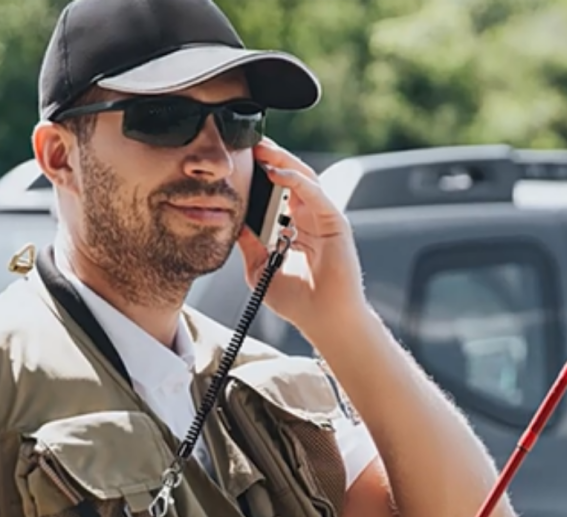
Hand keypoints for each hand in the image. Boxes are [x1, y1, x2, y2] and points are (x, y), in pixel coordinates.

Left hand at [237, 138, 366, 339]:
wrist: (323, 321)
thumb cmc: (298, 302)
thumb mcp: (261, 269)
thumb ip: (249, 245)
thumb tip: (231, 223)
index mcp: (295, 228)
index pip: (278, 192)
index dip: (261, 176)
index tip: (240, 162)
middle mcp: (310, 220)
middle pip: (291, 179)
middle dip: (271, 159)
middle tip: (249, 145)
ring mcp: (324, 219)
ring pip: (304, 179)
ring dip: (282, 161)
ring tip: (260, 150)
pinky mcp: (335, 223)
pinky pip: (315, 193)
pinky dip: (296, 181)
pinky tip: (277, 172)